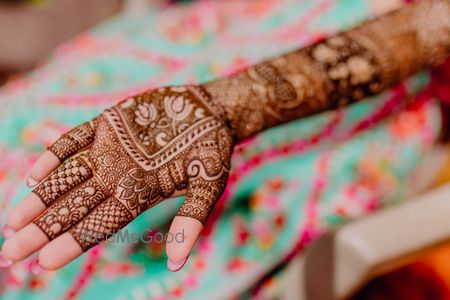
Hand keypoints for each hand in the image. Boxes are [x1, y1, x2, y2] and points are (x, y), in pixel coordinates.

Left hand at [1, 86, 233, 270]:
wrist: (208, 111)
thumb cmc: (213, 149)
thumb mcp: (209, 185)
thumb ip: (192, 220)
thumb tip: (177, 264)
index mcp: (139, 195)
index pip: (100, 225)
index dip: (72, 243)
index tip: (44, 263)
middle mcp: (118, 177)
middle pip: (75, 208)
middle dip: (43, 230)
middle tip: (10, 254)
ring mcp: (110, 151)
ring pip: (67, 178)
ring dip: (40, 198)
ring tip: (12, 221)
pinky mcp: (107, 124)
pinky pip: (73, 140)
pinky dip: (53, 154)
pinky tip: (33, 174)